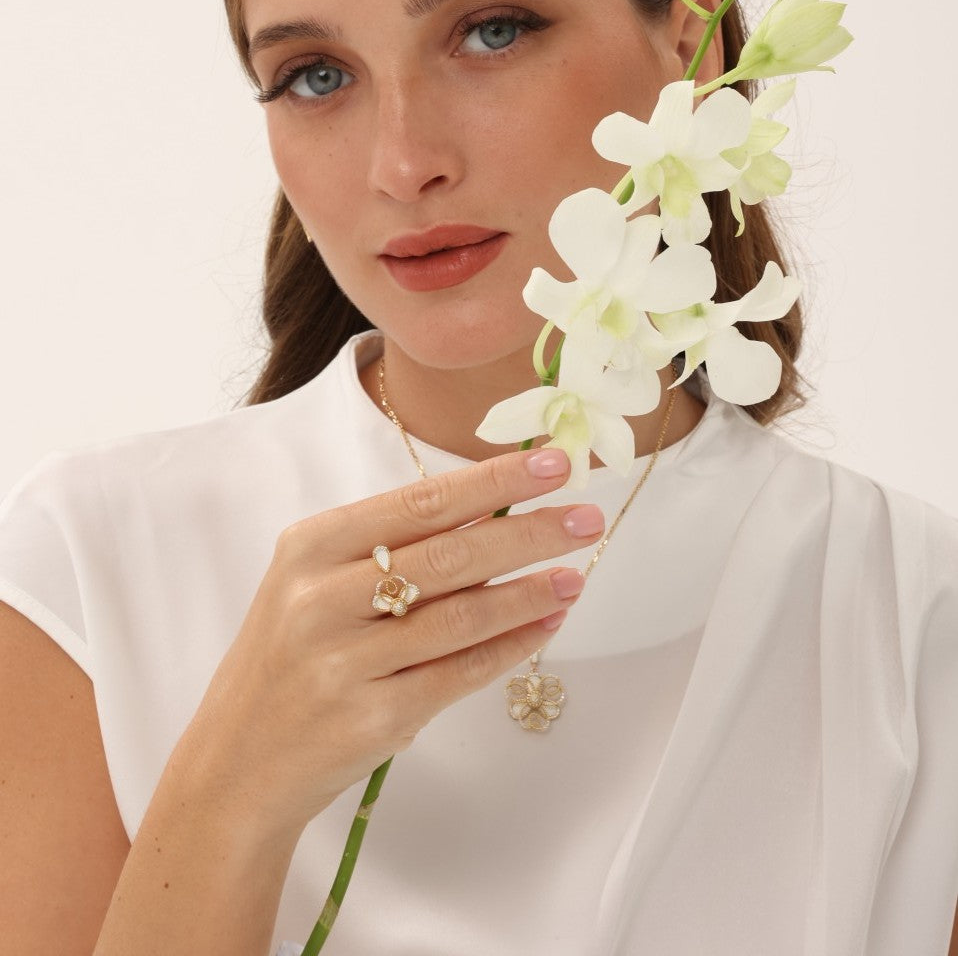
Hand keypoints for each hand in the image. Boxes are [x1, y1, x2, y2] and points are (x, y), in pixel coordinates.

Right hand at [176, 447, 601, 838]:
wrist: (235, 763)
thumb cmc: (290, 657)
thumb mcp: (314, 583)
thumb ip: (390, 548)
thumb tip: (495, 510)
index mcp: (312, 546)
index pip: (421, 501)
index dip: (495, 479)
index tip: (553, 463)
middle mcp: (323, 598)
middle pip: (450, 554)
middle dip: (529, 532)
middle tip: (586, 516)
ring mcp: (346, 662)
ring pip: (462, 615)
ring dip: (530, 593)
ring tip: (575, 575)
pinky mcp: (373, 718)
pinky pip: (459, 673)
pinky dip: (510, 646)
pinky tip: (544, 625)